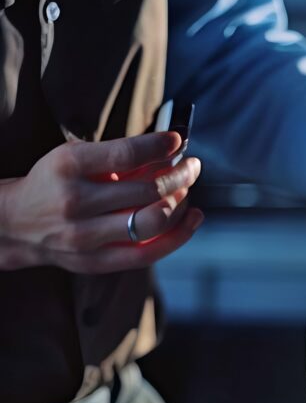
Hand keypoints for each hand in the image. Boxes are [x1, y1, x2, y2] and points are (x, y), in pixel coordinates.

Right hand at [0, 132, 202, 273]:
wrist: (15, 224)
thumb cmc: (54, 184)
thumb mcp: (73, 159)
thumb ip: (116, 158)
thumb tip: (168, 153)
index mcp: (68, 166)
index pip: (124, 154)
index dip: (158, 146)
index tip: (177, 141)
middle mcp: (76, 201)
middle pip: (147, 190)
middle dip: (179, 176)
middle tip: (191, 167)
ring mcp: (86, 236)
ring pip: (152, 222)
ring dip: (180, 204)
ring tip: (186, 191)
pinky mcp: (97, 261)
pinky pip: (149, 252)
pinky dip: (178, 236)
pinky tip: (191, 219)